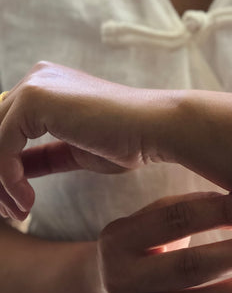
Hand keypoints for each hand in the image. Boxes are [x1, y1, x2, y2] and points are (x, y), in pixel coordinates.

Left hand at [0, 61, 175, 217]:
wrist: (155, 128)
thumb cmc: (125, 140)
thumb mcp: (72, 152)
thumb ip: (39, 156)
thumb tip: (9, 171)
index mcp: (46, 86)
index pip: (4, 129)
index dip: (2, 169)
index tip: (10, 202)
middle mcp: (36, 79)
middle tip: (10, 213)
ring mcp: (35, 86)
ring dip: (0, 185)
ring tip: (18, 213)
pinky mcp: (35, 99)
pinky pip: (1, 147)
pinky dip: (8, 179)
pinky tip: (27, 200)